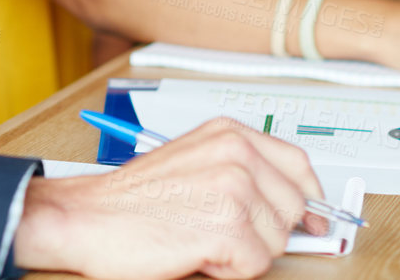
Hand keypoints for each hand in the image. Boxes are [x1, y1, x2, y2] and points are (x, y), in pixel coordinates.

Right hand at [12, 117, 322, 279]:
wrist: (87, 217)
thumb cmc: (131, 199)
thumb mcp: (193, 162)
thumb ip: (241, 170)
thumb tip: (292, 202)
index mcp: (229, 133)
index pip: (298, 164)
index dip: (308, 197)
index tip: (312, 220)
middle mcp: (236, 154)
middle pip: (294, 208)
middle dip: (266, 231)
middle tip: (222, 232)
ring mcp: (234, 189)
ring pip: (277, 241)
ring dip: (244, 252)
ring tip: (202, 238)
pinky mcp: (227, 228)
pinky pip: (255, 266)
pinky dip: (229, 270)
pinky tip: (197, 252)